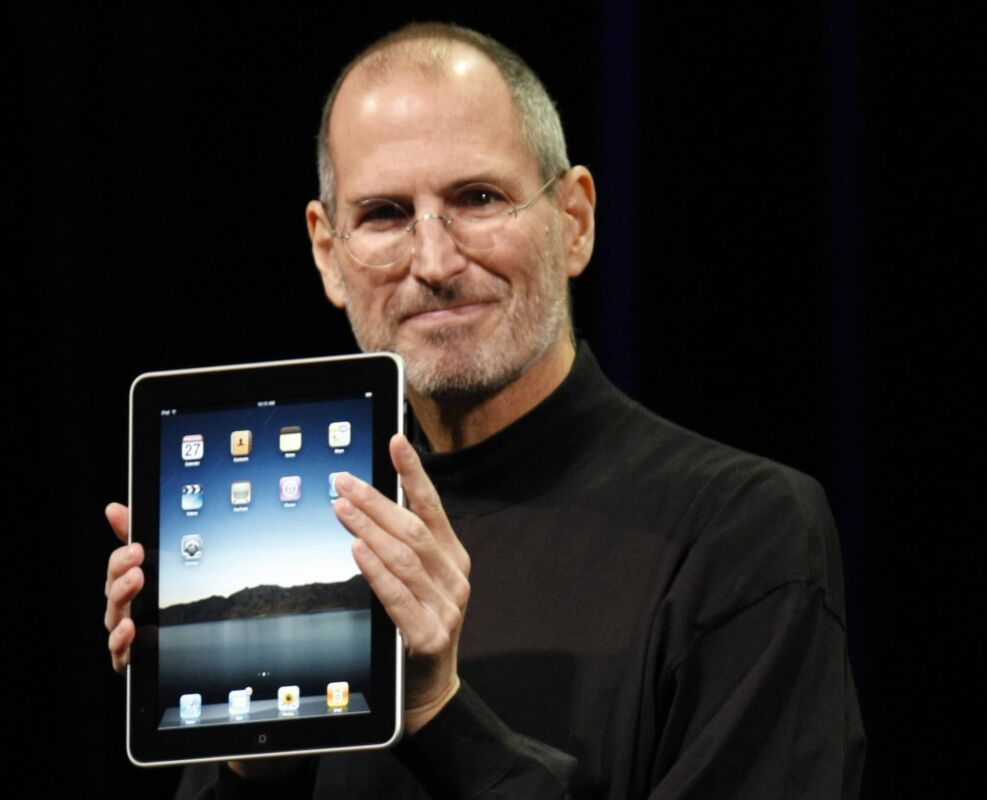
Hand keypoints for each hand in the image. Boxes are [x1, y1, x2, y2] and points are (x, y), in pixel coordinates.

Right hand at [104, 502, 144, 672]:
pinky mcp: (129, 658)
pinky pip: (121, 652)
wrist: (176, 647)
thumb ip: (133, 536)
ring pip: (115, 618)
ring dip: (123, 600)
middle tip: (137, 562)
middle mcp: (122, 609)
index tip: (137, 548)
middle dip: (122, 576)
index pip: (118, 569)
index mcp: (126, 586)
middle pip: (113, 592)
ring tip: (135, 584)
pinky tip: (133, 630)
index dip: (122, 558)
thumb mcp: (154, 565)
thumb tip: (113, 508)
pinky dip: (122, 641)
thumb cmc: (157, 604)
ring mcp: (124, 634)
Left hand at [333, 434, 470, 732]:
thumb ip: (403, 546)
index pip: (431, 507)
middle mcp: (454, 576)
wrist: (428, 691)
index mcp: (452, 557)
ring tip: (340, 508)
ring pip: (404, 557)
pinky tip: (356, 550)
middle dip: (375, 501)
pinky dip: (376, 570)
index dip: (413, 473)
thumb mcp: (418, 581)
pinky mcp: (430, 635)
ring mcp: (446, 606)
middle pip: (412, 529)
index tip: (395, 442)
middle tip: (343, 481)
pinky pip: (398, 596)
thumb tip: (366, 501)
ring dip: (369, 528)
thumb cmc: (416, 626)